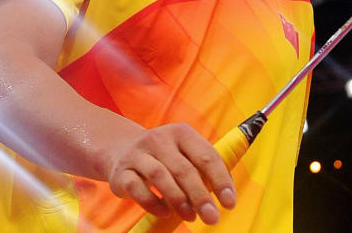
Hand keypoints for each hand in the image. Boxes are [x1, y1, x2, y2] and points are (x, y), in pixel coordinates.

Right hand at [107, 123, 236, 224]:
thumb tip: (226, 194)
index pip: (206, 155)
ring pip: (160, 176)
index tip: (230, 202)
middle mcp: (159, 139)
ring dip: (178, 199)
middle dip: (201, 196)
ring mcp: (138, 154)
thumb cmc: (164, 157)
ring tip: (191, 216)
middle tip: (212, 217)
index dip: (220, 180)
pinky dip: (153, 203)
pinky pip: (137, 188)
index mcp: (181, 133)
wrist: (122, 152)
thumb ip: (203, 169)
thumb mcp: (184, 154)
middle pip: (184, 168)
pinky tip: (165, 213)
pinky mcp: (122, 172)